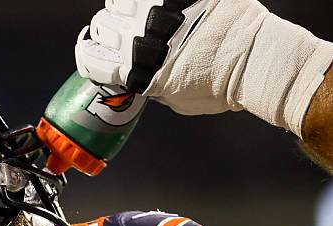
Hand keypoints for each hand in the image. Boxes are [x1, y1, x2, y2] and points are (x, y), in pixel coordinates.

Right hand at [75, 0, 269, 115]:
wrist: (254, 60)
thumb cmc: (219, 88)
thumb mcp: (175, 99)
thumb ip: (152, 84)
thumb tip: (144, 75)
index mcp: (134, 70)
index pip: (90, 60)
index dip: (87, 56)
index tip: (91, 51)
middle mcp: (137, 39)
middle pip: (101, 28)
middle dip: (109, 32)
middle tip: (124, 33)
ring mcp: (155, 12)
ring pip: (117, 2)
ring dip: (125, 9)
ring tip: (142, 14)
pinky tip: (154, 4)